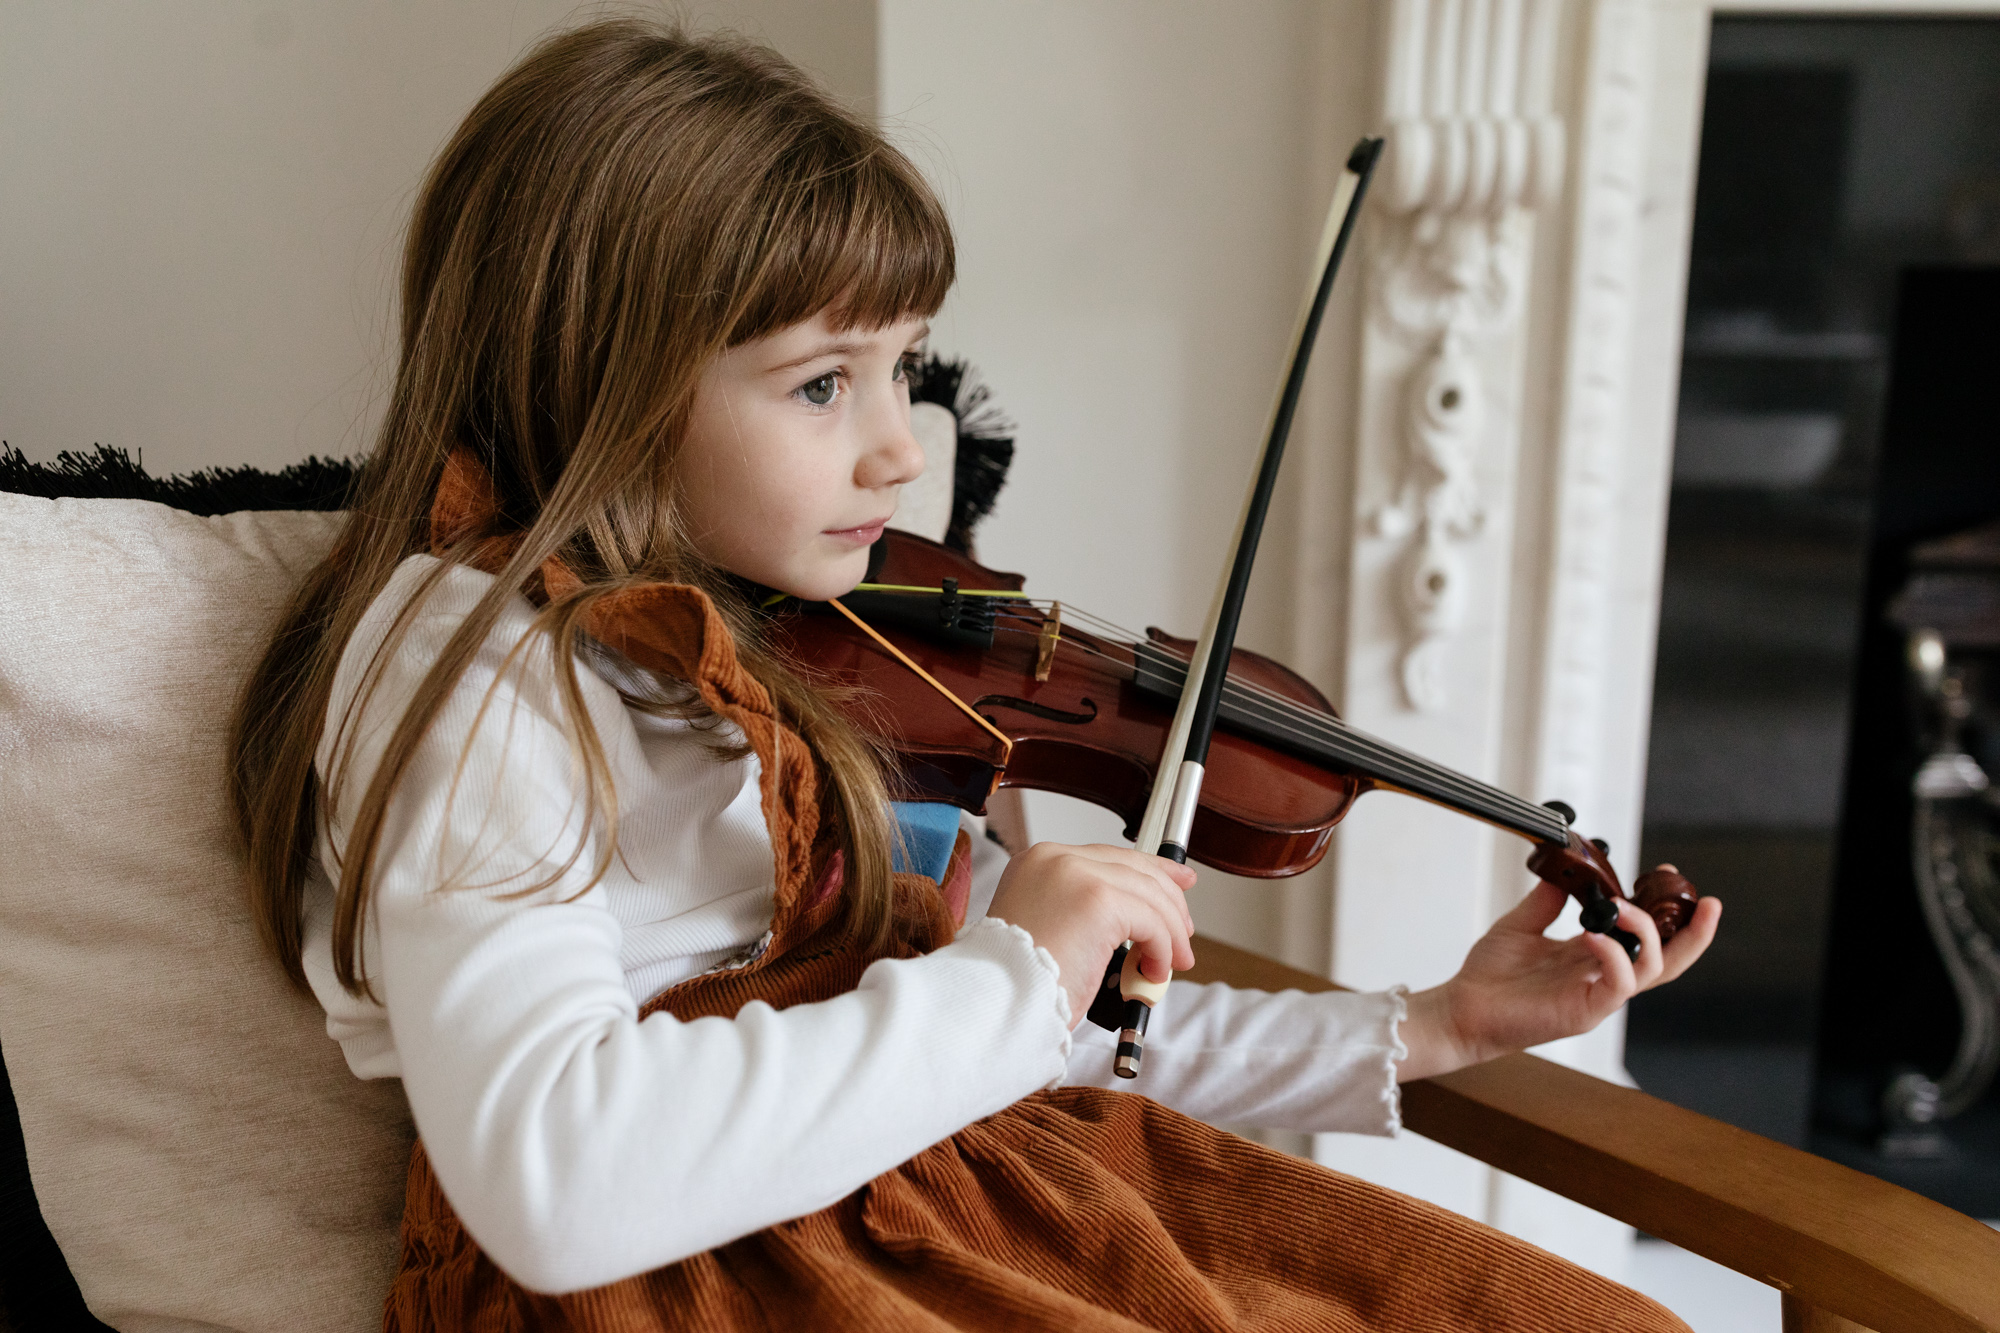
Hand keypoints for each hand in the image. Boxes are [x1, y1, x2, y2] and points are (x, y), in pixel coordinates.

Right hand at [985, 842, 1196, 1027]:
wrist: (994, 1000)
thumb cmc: (1014, 980)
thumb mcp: (1049, 931)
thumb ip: (1085, 913)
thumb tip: (1136, 922)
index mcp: (1039, 862)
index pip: (1110, 857)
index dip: (1152, 869)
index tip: (1178, 884)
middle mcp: (1057, 859)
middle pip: (1136, 868)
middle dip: (1170, 902)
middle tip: (1184, 935)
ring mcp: (1077, 875)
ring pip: (1150, 895)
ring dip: (1169, 935)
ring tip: (1170, 966)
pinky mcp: (1098, 900)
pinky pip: (1151, 922)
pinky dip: (1162, 949)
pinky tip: (1153, 974)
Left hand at [1396, 872, 1722, 1081]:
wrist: (1463, 1009)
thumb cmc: (1491, 976)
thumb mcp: (1521, 926)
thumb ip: (1547, 901)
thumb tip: (1566, 870)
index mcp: (1592, 957)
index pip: (1644, 936)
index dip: (1661, 909)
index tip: (1663, 871)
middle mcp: (1603, 976)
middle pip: (1669, 960)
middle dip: (1694, 933)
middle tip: (1705, 903)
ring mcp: (1598, 997)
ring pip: (1653, 969)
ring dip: (1646, 930)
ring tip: (1620, 906)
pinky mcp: (1585, 1012)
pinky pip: (1618, 984)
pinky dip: (1614, 955)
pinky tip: (1593, 935)